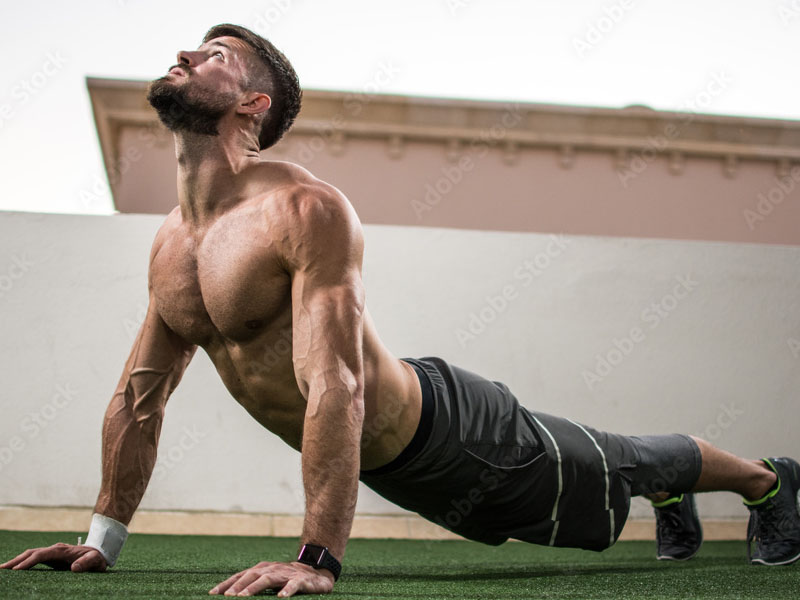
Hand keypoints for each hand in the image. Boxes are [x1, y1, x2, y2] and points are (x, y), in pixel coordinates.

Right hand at [0, 543, 106, 571]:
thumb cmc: (97, 557)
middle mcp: (55, 549)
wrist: (100, 550)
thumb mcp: (96, 560)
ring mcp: (52, 552)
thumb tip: (74, 568)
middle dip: (16, 561)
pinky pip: (34, 559)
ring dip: (17, 561)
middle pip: (32, 553)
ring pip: (31, 554)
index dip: (29, 562)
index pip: (42, 555)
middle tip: (2, 569)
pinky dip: (23, 563)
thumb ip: (87, 563)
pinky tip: (16, 569)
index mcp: (62, 550)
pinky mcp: (51, 557)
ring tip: (3, 569)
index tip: (17, 570)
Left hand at [209, 560, 333, 596]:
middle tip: (227, 597)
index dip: (227, 584)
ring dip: (254, 588)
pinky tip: (281, 598)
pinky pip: (293, 585)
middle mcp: (272, 569)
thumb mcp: (269, 580)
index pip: (241, 575)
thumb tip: (232, 596)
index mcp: (262, 569)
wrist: (316, 573)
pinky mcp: (300, 580)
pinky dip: (287, 591)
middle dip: (237, 586)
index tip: (212, 593)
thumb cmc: (288, 579)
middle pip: (252, 575)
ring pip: (268, 579)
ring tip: (243, 597)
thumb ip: (254, 585)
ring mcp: (286, 573)